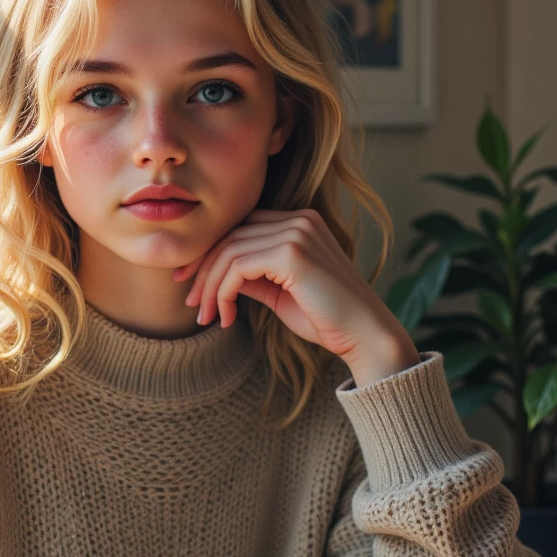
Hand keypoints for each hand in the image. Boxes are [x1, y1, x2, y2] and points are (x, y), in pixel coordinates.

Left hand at [174, 208, 419, 387]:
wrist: (364, 335)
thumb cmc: (326, 319)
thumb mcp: (279, 293)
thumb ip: (252, 277)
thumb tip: (215, 275)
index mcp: (300, 223)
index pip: (241, 227)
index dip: (211, 253)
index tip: (191, 283)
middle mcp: (299, 220)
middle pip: (231, 236)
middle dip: (203, 271)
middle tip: (192, 304)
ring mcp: (297, 233)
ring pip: (229, 252)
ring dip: (210, 288)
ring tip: (207, 317)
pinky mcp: (292, 254)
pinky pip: (238, 268)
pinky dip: (224, 293)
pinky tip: (227, 316)